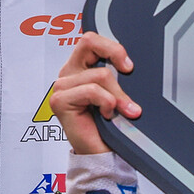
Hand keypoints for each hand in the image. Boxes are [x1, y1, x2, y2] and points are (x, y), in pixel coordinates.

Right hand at [51, 35, 139, 155]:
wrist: (104, 153)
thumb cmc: (113, 125)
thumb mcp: (120, 94)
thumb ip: (119, 76)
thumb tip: (132, 64)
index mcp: (81, 68)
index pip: (91, 39)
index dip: (112, 46)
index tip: (129, 65)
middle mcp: (70, 74)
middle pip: (88, 42)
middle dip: (114, 53)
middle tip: (129, 70)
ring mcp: (63, 86)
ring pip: (100, 74)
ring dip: (118, 95)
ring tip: (123, 110)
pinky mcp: (60, 100)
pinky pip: (93, 91)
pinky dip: (107, 103)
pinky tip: (107, 115)